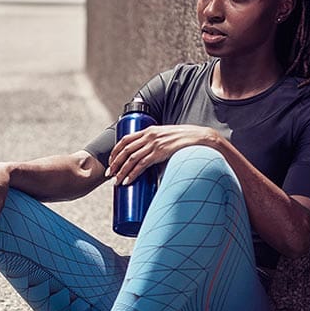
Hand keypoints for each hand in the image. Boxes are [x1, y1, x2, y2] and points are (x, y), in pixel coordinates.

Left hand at [106, 124, 221, 184]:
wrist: (200, 138)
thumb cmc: (184, 140)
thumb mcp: (166, 137)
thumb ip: (156, 145)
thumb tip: (149, 159)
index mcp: (149, 129)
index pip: (125, 139)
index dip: (115, 151)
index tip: (111, 161)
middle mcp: (149, 135)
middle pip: (125, 150)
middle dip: (115, 163)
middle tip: (109, 174)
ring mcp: (154, 144)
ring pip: (131, 158)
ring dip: (121, 171)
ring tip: (116, 181)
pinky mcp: (160, 153)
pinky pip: (142, 164)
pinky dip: (133, 174)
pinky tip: (128, 181)